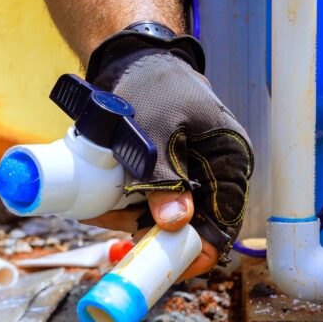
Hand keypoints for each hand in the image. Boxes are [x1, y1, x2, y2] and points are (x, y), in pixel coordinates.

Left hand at [84, 28, 253, 278]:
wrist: (132, 57)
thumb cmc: (151, 83)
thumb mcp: (153, 130)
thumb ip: (164, 176)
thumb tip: (177, 223)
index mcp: (229, 161)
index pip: (224, 224)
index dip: (196, 252)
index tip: (161, 264)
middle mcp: (214, 172)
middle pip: (188, 225)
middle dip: (147, 233)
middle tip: (109, 228)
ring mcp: (190, 174)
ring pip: (163, 216)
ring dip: (128, 220)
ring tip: (93, 210)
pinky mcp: (166, 172)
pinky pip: (147, 201)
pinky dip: (123, 205)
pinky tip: (96, 202)